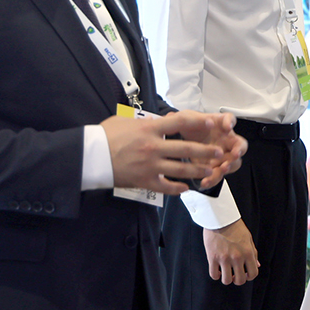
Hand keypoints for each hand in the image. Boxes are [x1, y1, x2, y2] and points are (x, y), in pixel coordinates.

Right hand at [100, 112, 240, 194]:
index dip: (196, 122)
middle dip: (205, 151)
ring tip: (209, 170)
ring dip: (197, 170)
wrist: (91, 156)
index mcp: (149, 129)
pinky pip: (165, 187)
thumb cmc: (105, 136)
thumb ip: (144, 122)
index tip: (210, 122)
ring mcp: (149, 165)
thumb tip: (156, 122)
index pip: (179, 123)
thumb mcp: (125, 121)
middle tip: (218, 152)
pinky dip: (177, 188)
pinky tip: (186, 188)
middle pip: (185, 149)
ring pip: (180, 169)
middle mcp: (152, 147)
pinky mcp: (144, 181)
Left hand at [173, 110, 246, 183]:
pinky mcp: (214, 168)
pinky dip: (213, 179)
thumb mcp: (184, 120)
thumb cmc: (187, 129)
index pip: (230, 119)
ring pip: (232, 163)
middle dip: (238, 150)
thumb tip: (177, 117)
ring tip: (221, 169)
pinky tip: (205, 181)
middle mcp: (224, 140)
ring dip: (229, 166)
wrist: (180, 144)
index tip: (227, 127)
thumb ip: (184, 119)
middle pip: (240, 144)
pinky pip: (218, 175)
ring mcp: (221, 155)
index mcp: (219, 125)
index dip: (230, 122)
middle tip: (234, 154)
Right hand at [204, 219, 259, 284]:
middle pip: (240, 280)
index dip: (249, 276)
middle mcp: (237, 257)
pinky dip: (216, 275)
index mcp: (248, 253)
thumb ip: (253, 253)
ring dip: (227, 279)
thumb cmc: (235, 227)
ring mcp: (224, 258)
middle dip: (238, 280)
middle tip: (235, 275)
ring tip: (226, 273)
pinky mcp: (212, 257)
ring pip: (226, 280)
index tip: (245, 274)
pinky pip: (214, 275)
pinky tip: (217, 270)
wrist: (220, 218)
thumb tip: (257, 265)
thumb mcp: (248, 239)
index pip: (253, 274)